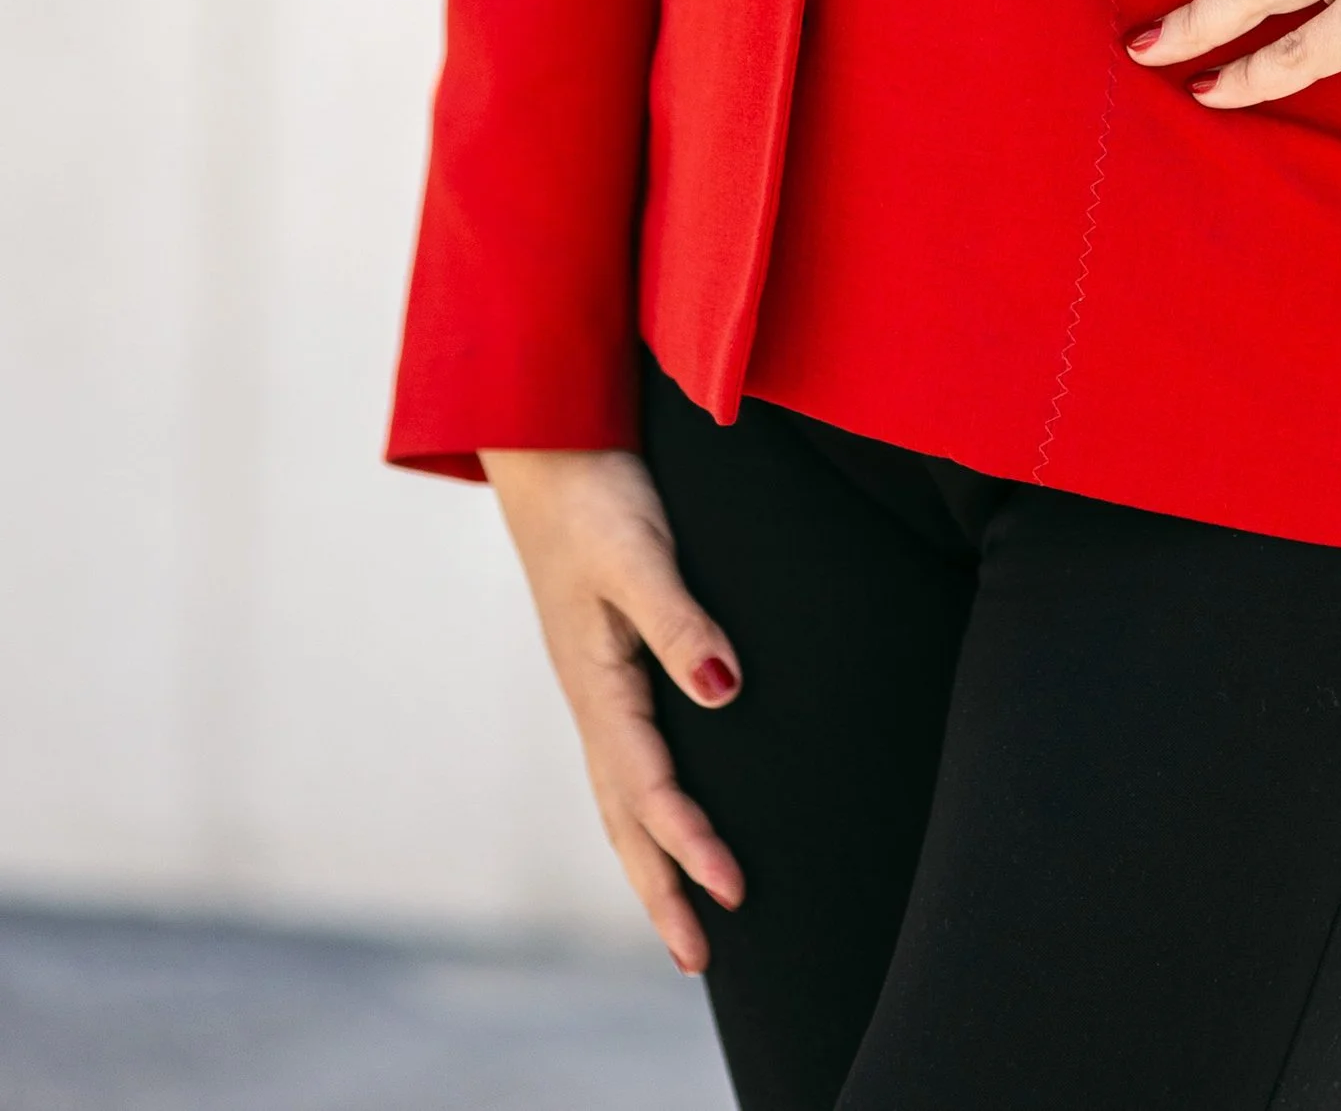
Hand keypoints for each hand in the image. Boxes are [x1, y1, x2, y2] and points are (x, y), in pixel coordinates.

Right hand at [480, 446, 744, 971]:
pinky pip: (621, 760)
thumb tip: (724, 692)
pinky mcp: (601, 661)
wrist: (547, 441)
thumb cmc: (596, 492)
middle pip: (623, 816)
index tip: (733, 895)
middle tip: (700, 959)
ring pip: (618, 794)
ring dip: (648, 859)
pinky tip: (661, 816)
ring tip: (683, 918)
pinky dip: (641, 809)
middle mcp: (590, 696)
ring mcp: (591, 683)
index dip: (689, 845)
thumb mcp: (639, 552)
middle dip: (659, 889)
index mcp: (596, 683)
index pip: (648, 788)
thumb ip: (680, 621)